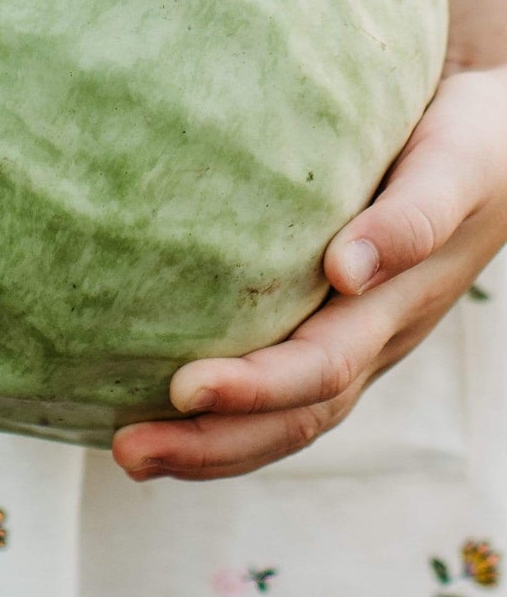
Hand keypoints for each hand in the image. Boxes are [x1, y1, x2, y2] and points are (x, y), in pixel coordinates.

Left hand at [113, 63, 506, 481]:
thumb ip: (410, 216)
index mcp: (395, 307)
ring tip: (126, 452)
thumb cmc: (470, 144)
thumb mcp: (451, 168)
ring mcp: (352, 342)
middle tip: (125, 451)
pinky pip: (276, 390)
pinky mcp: (328, 327)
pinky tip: (150, 409)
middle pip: (294, 415)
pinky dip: (221, 415)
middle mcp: (371, 339)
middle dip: (210, 442)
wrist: (500, 149)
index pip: (319, 367)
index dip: (256, 387)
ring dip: (206, 445)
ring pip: (283, 419)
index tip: (184, 389)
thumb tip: (347, 269)